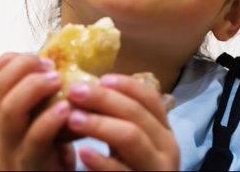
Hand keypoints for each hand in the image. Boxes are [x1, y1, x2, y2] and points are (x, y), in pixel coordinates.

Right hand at [0, 52, 75, 170]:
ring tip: (58, 79)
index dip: (13, 60)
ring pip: (9, 109)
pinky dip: (50, 119)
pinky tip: (66, 109)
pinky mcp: (29, 165)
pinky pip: (35, 138)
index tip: (40, 57)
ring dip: (35, 87)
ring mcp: (8, 150)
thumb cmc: (49, 152)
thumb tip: (60, 62)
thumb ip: (39, 98)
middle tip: (52, 65)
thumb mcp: (36, 120)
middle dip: (25, 67)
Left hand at [65, 74, 179, 170]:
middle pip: (137, 113)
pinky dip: (101, 161)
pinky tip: (83, 153)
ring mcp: (156, 168)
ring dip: (99, 124)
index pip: (151, 98)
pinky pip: (121, 171)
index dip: (126, 85)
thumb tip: (92, 87)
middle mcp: (166, 147)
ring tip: (72, 118)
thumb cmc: (132, 171)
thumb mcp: (132, 143)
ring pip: (131, 136)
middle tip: (75, 91)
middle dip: (105, 99)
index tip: (101, 77)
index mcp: (164, 130)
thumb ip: (122, 120)